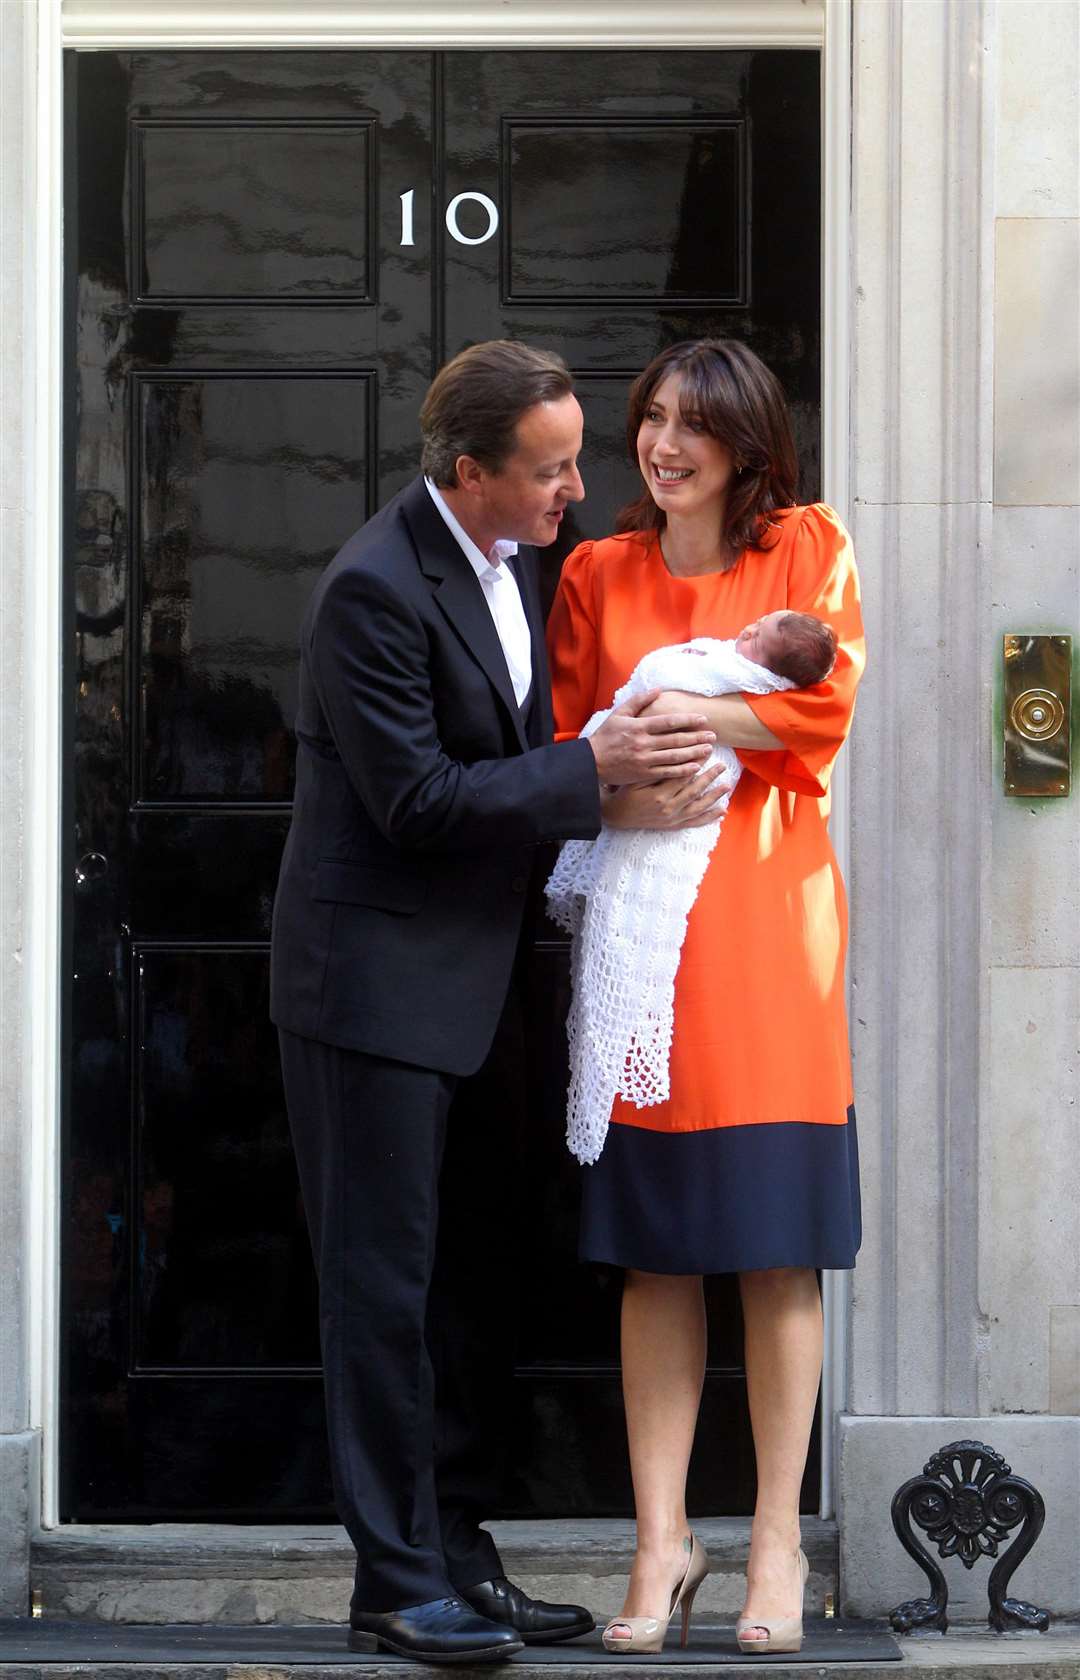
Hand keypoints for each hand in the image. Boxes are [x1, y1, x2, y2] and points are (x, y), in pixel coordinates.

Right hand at [589, 689, 714, 784]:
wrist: (591, 762)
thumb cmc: (605, 737)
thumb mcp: (619, 714)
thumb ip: (639, 701)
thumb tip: (658, 690)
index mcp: (639, 727)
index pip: (668, 721)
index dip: (688, 720)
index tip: (703, 719)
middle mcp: (644, 743)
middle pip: (676, 739)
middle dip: (697, 737)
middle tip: (713, 735)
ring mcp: (644, 760)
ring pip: (675, 756)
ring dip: (694, 753)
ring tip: (709, 749)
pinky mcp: (643, 774)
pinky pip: (667, 772)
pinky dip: (683, 770)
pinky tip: (696, 767)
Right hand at [601, 765, 732, 830]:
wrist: (615, 816)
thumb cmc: (623, 792)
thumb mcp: (634, 778)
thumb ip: (653, 768)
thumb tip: (670, 755)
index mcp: (658, 793)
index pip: (682, 775)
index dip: (696, 762)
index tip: (706, 752)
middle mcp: (668, 807)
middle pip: (694, 789)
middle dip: (709, 776)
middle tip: (722, 765)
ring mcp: (672, 818)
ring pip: (698, 806)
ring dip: (714, 796)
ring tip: (727, 785)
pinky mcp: (672, 825)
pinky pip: (694, 822)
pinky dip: (708, 817)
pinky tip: (721, 811)